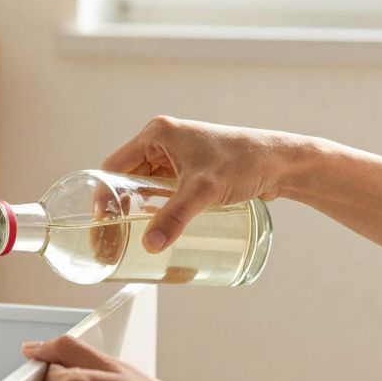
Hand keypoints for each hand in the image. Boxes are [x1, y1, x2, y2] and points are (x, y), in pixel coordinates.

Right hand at [103, 116, 305, 252]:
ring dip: (135, 209)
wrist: (280, 162)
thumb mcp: (204, 190)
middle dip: (117, 208)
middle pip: (126, 178)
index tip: (100, 223)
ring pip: (144, 186)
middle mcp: (163, 141)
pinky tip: (152, 228)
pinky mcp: (190, 170)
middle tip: (111, 238)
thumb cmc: (243, 163)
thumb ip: (175, 217)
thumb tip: (150, 246)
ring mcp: (177, 156)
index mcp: (156, 134)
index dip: (103, 195)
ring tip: (127, 238)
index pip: (114, 166)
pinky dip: (154, 207)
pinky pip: (162, 190)